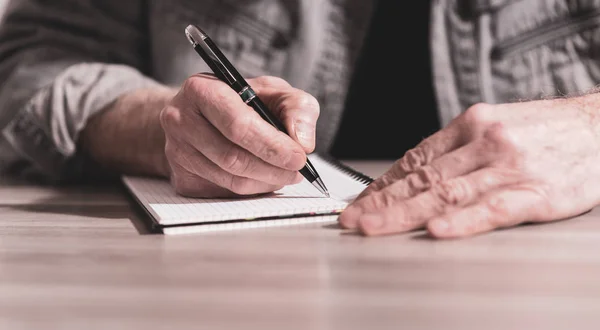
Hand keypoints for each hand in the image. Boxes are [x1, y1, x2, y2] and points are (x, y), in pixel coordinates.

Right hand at [160, 74, 318, 197]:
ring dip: (266, 182)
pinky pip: (224, 193)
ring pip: (230, 180)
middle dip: (273, 169)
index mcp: (200, 91)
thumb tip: (303, 142)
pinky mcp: (182, 179)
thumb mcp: (273, 91)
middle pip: (233, 158)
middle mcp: (180, 121)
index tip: (299, 157)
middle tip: (298, 171)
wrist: (201, 115)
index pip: (237, 125)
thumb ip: (296, 108)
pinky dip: (252, 190)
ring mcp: (177, 153)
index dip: (272, 145)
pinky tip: (263, 178)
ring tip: (286, 174)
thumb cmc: (240, 100)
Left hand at [338, 96, 599, 237]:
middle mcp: (485, 142)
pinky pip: (493, 209)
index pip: (415, 158)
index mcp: (471, 124)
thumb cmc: (544, 131)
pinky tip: (435, 231)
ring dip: (404, 214)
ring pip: (447, 193)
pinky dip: (462, 222)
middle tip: (351, 220)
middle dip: (381, 201)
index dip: (382, 184)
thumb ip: (457, 149)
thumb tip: (414, 174)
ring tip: (373, 227)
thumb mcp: (496, 126)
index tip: (359, 202)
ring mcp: (510, 167)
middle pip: (423, 177)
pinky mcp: (538, 193)